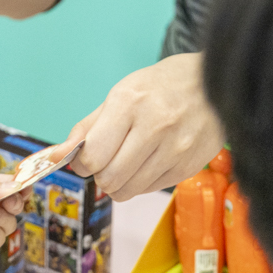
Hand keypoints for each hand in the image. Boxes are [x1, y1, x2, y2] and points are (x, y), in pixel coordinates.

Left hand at [67, 53, 223, 198]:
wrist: (215, 82)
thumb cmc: (162, 86)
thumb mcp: (121, 94)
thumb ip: (88, 127)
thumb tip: (56, 155)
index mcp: (130, 103)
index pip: (93, 156)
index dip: (81, 163)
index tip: (85, 158)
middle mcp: (155, 127)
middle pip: (109, 179)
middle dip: (99, 175)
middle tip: (106, 160)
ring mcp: (176, 149)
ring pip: (128, 191)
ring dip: (119, 182)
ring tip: (128, 160)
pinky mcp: (189, 166)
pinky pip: (150, 190)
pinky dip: (141, 182)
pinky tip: (149, 161)